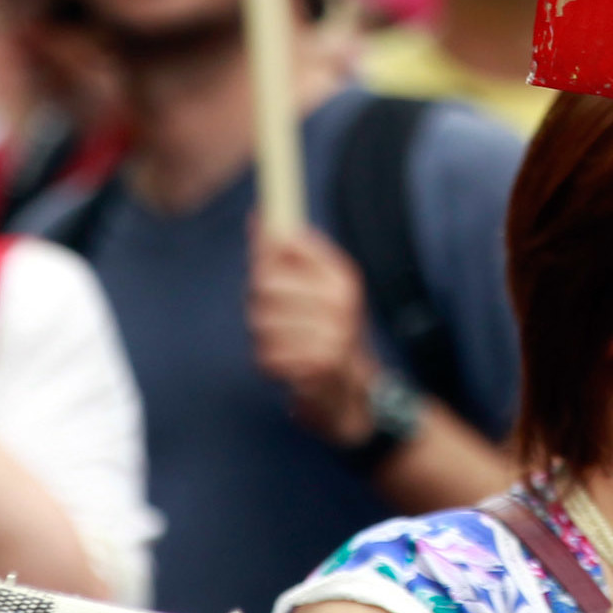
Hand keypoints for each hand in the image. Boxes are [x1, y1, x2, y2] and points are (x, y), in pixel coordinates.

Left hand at [249, 227, 378, 443]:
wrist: (355, 394)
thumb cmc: (328, 333)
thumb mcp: (319, 289)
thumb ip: (289, 255)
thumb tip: (257, 218)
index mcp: (342, 277)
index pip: (288, 242)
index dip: (264, 249)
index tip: (259, 259)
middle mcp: (341, 302)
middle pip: (264, 283)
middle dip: (259, 302)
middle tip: (273, 314)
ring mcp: (332, 335)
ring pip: (260, 322)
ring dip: (264, 336)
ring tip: (286, 343)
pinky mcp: (317, 367)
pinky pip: (266, 356)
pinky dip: (270, 362)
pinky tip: (289, 364)